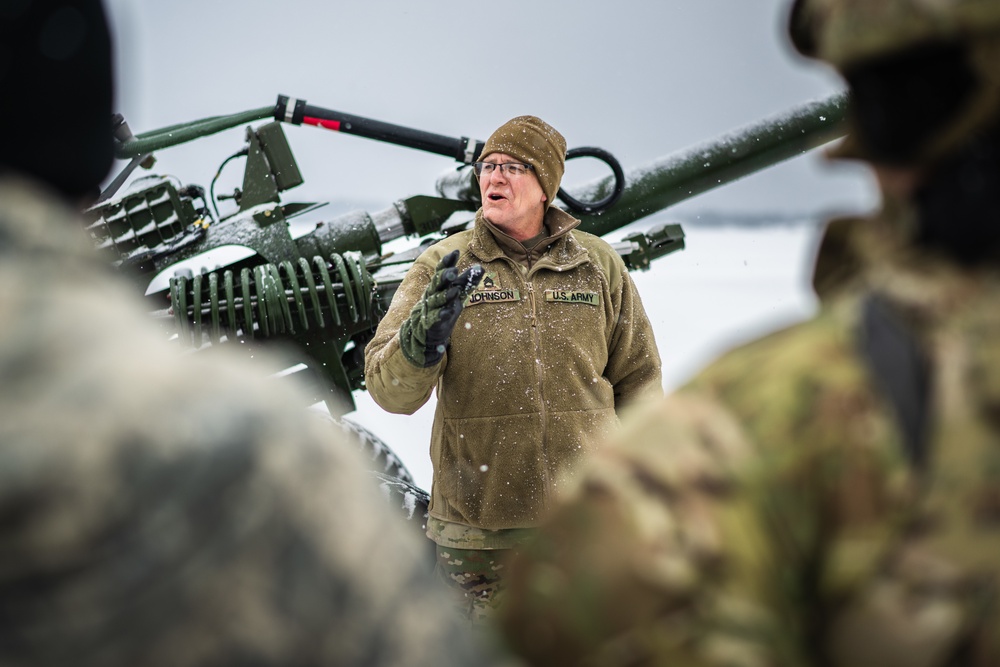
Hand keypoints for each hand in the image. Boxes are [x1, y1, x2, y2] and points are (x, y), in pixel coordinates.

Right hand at [399, 250, 482, 367]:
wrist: (428, 327)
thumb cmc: (444, 305)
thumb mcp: (457, 292)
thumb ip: (467, 281)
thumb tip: (481, 268)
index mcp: (439, 284)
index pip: (442, 270)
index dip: (447, 261)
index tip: (455, 252)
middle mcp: (433, 293)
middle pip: (437, 283)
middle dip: (445, 276)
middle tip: (453, 271)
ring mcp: (431, 307)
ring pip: (437, 300)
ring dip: (445, 295)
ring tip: (454, 291)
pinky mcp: (432, 322)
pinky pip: (436, 317)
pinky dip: (441, 315)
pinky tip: (447, 312)